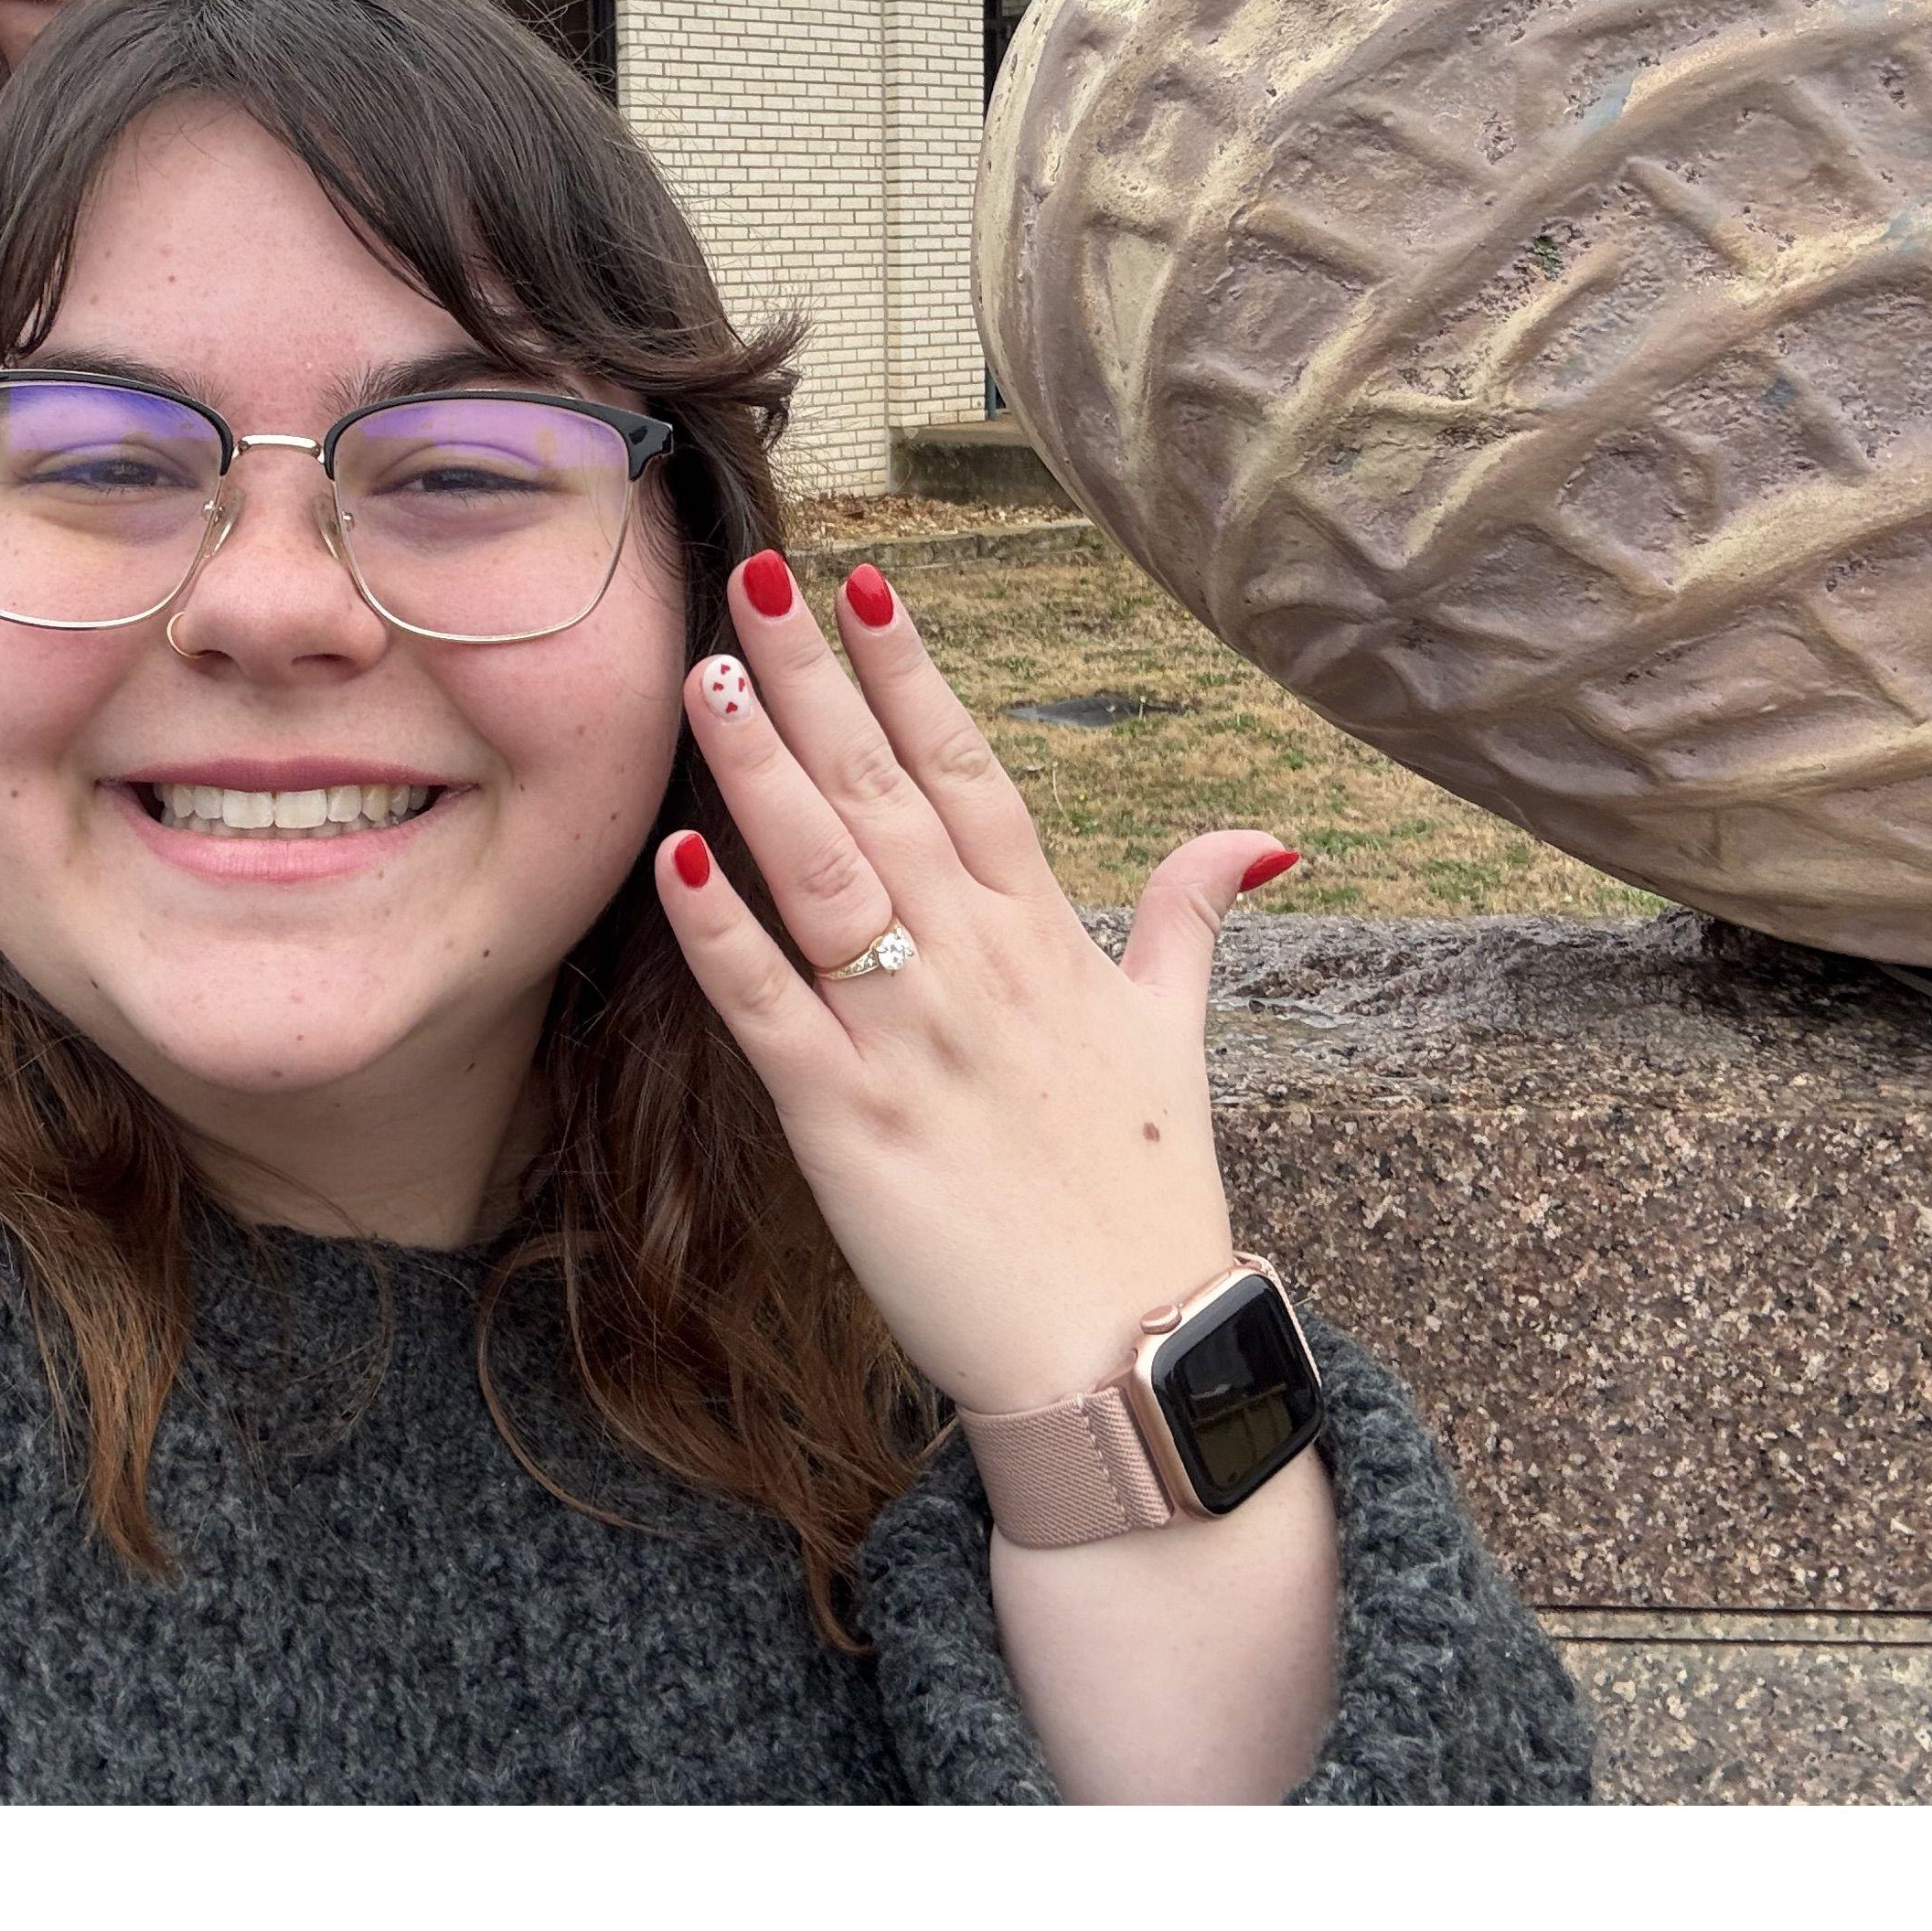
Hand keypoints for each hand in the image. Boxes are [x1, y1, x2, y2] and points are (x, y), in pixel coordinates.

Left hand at [651, 549, 1297, 1419]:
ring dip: (761, 771)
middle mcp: (976, 967)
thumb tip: (1255, 836)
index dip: (914, 676)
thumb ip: (1187, 919)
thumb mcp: (1173, 1036)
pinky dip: (722, 934)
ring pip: (823, 877)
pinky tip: (676, 856)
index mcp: (1044, 937)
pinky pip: (770, 1011)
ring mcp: (910, 1041)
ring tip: (705, 674)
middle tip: (754, 578)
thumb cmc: (1142, 1191)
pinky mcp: (847, 1124)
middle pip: (883, 793)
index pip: (970, 772)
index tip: (864, 586)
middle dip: (814, 682)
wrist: (1123, 1352)